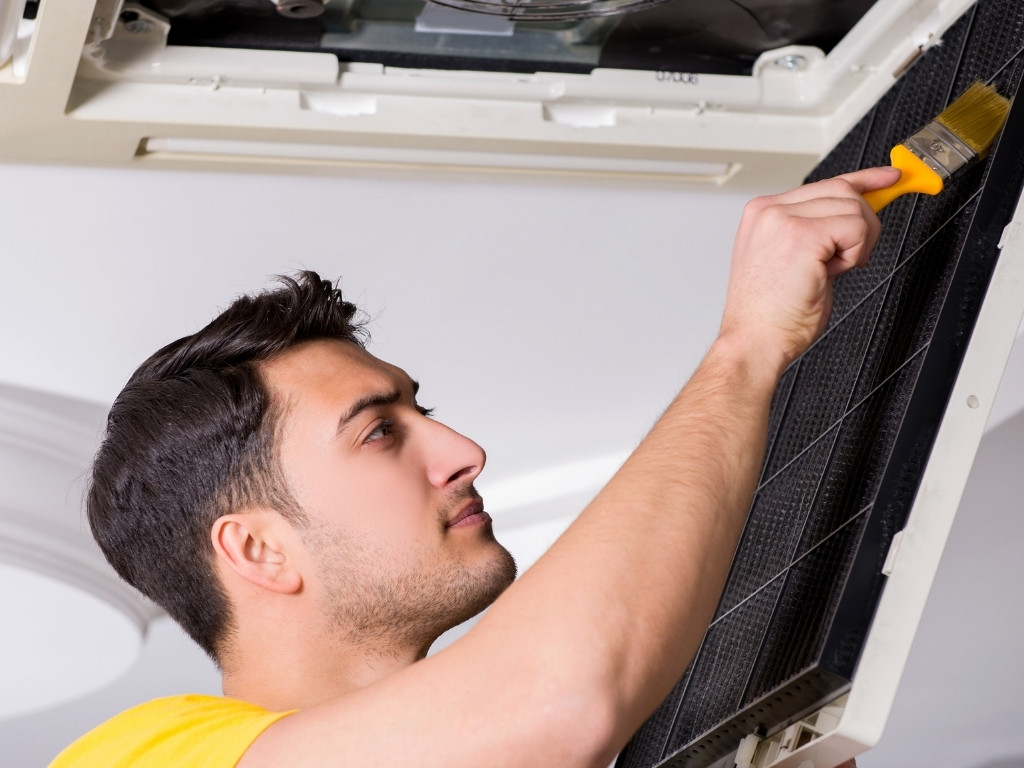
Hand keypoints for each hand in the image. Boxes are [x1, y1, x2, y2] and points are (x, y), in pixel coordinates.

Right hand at [719, 167, 899, 372]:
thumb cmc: (771, 314)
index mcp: (763, 213)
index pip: (823, 184)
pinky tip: (831, 272)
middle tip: (849, 258)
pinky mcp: (802, 234)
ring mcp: (784, 219)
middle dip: (862, 224)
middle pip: (843, 190)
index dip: (863, 180)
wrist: (755, 341)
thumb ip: (816, 230)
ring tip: (829, 270)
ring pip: (854, 208)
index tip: (887, 178)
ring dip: (856, 243)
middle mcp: (770, 210)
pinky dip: (855, 253)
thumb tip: (855, 214)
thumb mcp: (791, 260)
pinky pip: (856, 227)